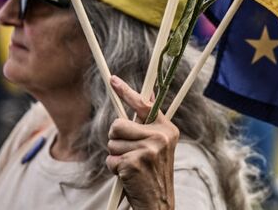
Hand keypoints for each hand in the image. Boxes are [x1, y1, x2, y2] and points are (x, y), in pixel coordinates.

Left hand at [105, 76, 177, 209]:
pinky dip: (114, 168)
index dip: (126, 91)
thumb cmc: (154, 172)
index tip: (113, 79)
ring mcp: (147, 150)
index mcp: (167, 129)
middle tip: (129, 152)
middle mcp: (160, 137)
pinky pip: (110, 159)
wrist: (159, 203)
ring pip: (112, 143)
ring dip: (116, 156)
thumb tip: (148, 95)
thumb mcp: (159, 145)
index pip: (144, 105)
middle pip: (118, 125)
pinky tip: (127, 175)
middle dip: (116, 139)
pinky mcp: (134, 163)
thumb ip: (149, 123)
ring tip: (131, 166)